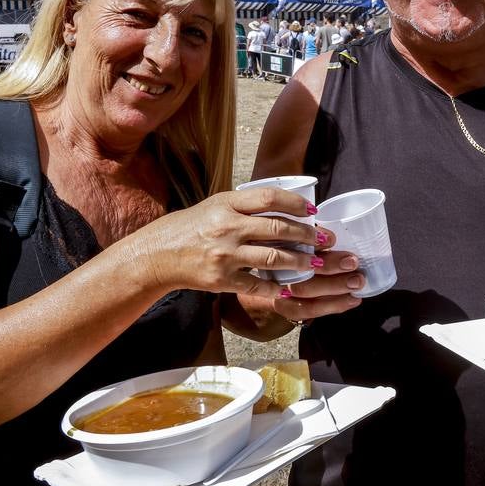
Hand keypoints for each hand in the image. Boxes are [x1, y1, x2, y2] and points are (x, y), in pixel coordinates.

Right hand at [125, 187, 353, 300]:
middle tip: (325, 240)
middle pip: (277, 228)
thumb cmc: (192, 226)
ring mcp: (225, 255)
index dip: (296, 204)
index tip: (313, 210)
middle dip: (307, 235)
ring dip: (299, 262)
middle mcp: (227, 227)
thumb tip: (286, 206)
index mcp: (227, 203)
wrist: (159, 254)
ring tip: (316, 263)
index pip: (270, 198)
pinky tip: (290, 288)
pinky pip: (257, 284)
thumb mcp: (217, 205)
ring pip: (273, 257)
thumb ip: (247, 205)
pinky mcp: (221, 279)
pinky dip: (276, 287)